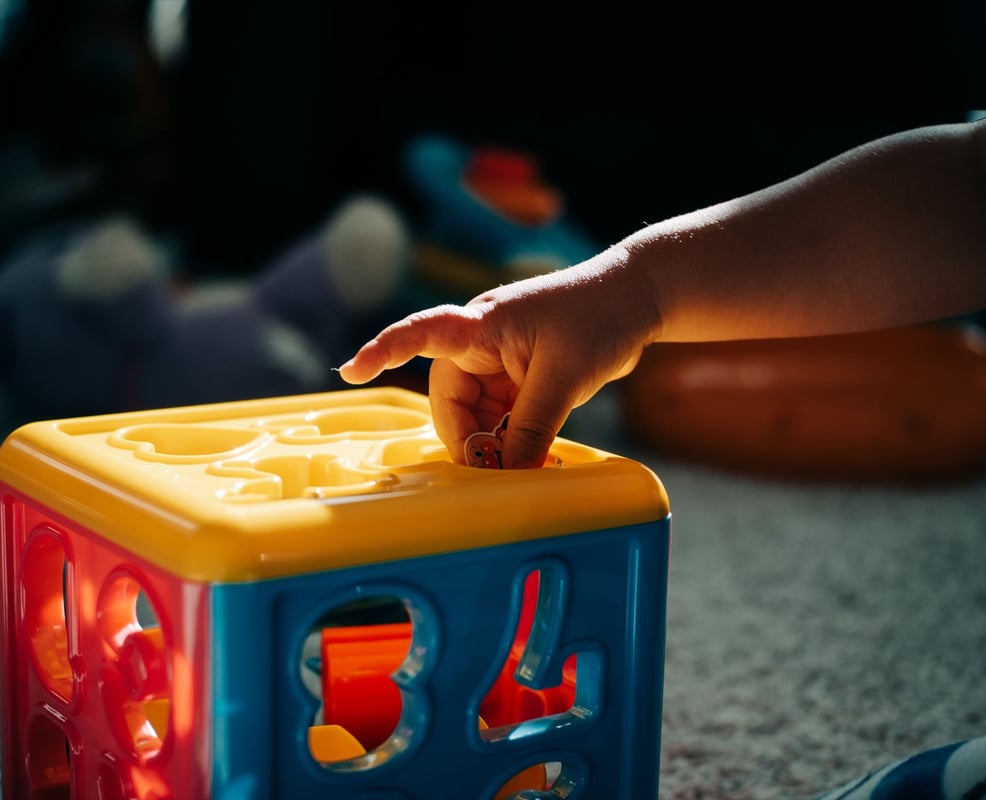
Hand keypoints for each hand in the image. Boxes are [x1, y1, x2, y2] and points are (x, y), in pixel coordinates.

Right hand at [339, 252, 658, 467]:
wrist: (636, 299)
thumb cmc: (598, 317)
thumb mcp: (564, 378)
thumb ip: (533, 428)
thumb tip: (507, 473)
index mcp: (483, 323)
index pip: (420, 333)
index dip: (383, 353)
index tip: (350, 372)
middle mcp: (481, 340)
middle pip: (450, 399)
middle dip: (468, 436)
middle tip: (494, 470)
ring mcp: (499, 359)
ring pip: (475, 413)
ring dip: (492, 440)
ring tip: (525, 462)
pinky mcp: (518, 375)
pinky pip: (498, 414)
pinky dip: (509, 436)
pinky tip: (532, 455)